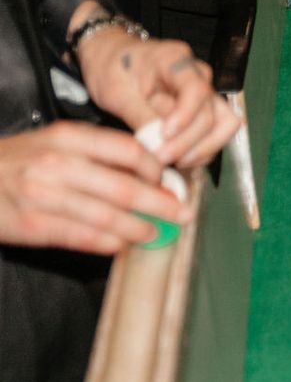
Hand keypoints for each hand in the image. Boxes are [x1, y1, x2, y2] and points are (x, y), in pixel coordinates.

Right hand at [0, 122, 188, 254]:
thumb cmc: (16, 161)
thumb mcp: (53, 142)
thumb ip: (95, 153)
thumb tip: (146, 172)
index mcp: (68, 137)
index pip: (129, 151)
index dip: (156, 170)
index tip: (169, 182)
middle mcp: (57, 164)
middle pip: (125, 188)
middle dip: (161, 204)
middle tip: (182, 213)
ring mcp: (43, 196)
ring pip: (107, 217)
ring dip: (139, 228)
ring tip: (157, 232)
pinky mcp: (33, 226)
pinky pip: (83, 237)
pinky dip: (110, 242)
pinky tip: (124, 244)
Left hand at [75, 28, 238, 169]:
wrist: (113, 61)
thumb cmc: (113, 69)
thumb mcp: (116, 91)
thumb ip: (139, 116)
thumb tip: (158, 144)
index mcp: (176, 61)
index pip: (196, 89)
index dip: (185, 116)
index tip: (164, 135)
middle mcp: (199, 76)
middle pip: (211, 115)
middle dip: (188, 143)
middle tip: (160, 158)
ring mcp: (205, 93)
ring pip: (223, 126)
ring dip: (201, 150)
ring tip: (171, 161)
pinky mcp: (205, 110)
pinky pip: (215, 135)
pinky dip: (199, 152)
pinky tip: (176, 159)